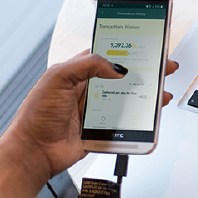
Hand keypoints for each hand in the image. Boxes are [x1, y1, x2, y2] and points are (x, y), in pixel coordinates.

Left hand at [12, 52, 178, 177]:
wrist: (33, 152)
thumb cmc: (36, 116)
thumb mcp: (58, 77)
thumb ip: (87, 65)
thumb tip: (116, 67)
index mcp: (78, 72)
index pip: (107, 54)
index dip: (127, 49)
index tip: (146, 45)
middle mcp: (90, 89)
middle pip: (124, 76)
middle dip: (146, 71)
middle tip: (164, 67)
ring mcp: (98, 109)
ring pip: (129, 99)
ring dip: (147, 96)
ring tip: (161, 94)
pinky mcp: (103, 129)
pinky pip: (127, 122)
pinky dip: (141, 119)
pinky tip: (150, 115)